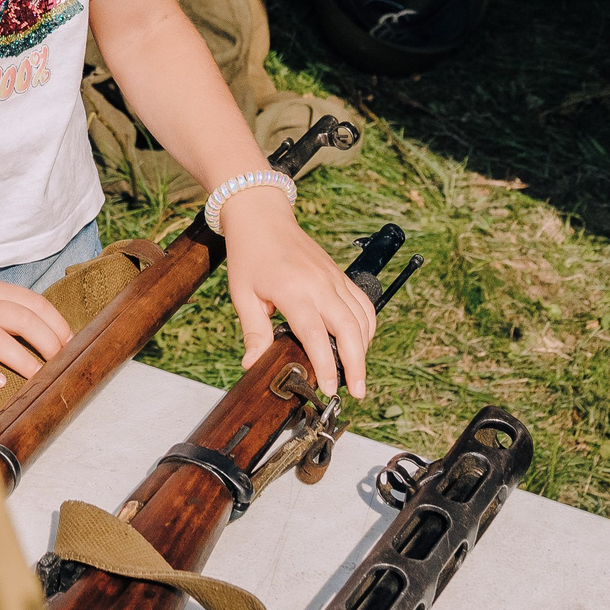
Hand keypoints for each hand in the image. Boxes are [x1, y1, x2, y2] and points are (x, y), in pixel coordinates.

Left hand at [221, 188, 375, 396]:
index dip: (325, 365)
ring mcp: (333, 277)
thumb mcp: (243, 295)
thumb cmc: (250, 255)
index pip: (316, 335)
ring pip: (362, 317)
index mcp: (293, 290)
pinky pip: (363, 303)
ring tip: (356, 373)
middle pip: (349, 329)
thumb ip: (254, 332)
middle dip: (356, 364)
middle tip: (357, 391)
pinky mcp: (340, 274)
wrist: (262, 217)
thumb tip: (252, 365)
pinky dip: (367, 326)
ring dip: (363, 348)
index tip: (328, 389)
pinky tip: (359, 343)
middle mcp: (319, 284)